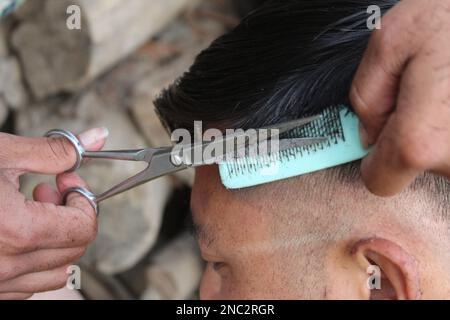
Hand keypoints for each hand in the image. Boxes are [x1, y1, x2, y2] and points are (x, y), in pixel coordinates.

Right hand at [0, 127, 107, 298]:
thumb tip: (99, 137)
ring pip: (55, 273)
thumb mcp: (1, 153)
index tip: (65, 180)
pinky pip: (26, 285)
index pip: (85, 227)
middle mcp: (5, 268)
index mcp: (17, 232)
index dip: (83, 198)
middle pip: (75, 249)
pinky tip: (10, 231)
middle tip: (46, 190)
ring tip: (27, 210)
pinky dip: (31, 259)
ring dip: (53, 240)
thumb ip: (56, 151)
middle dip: (70, 215)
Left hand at [350, 0, 449, 195]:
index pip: (381, 181)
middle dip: (418, 133)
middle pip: (422, 167)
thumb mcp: (392, 40)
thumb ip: (366, 95)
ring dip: (447, 127)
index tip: (388, 132)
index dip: (378, 156)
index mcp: (421, 140)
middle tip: (436, 89)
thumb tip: (370, 134)